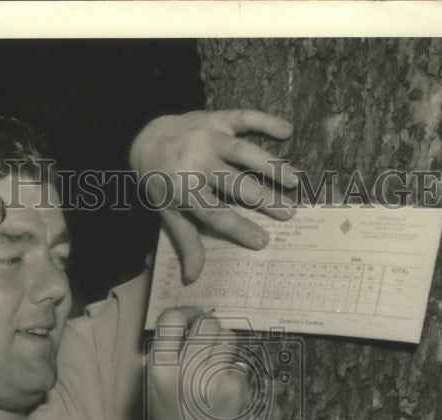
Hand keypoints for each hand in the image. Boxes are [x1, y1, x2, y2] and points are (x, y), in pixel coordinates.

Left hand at [130, 110, 298, 282]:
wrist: (146, 141)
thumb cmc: (161, 184)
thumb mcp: (170, 214)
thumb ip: (186, 242)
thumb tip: (192, 279)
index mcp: (184, 192)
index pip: (217, 215)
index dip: (240, 229)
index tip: (263, 241)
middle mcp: (197, 164)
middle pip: (237, 185)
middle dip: (265, 199)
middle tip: (289, 212)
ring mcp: (208, 138)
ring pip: (245, 153)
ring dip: (272, 166)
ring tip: (295, 180)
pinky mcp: (216, 119)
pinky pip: (244, 118)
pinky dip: (266, 121)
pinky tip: (287, 131)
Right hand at [148, 307, 252, 419]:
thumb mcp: (153, 387)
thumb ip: (165, 354)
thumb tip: (188, 320)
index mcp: (160, 369)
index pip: (172, 318)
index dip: (183, 314)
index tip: (188, 320)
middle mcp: (187, 372)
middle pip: (207, 322)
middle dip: (206, 329)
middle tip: (203, 344)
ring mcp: (215, 381)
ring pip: (228, 336)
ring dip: (222, 345)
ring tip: (213, 366)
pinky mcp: (237, 390)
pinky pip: (239, 364)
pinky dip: (231, 372)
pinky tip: (221, 392)